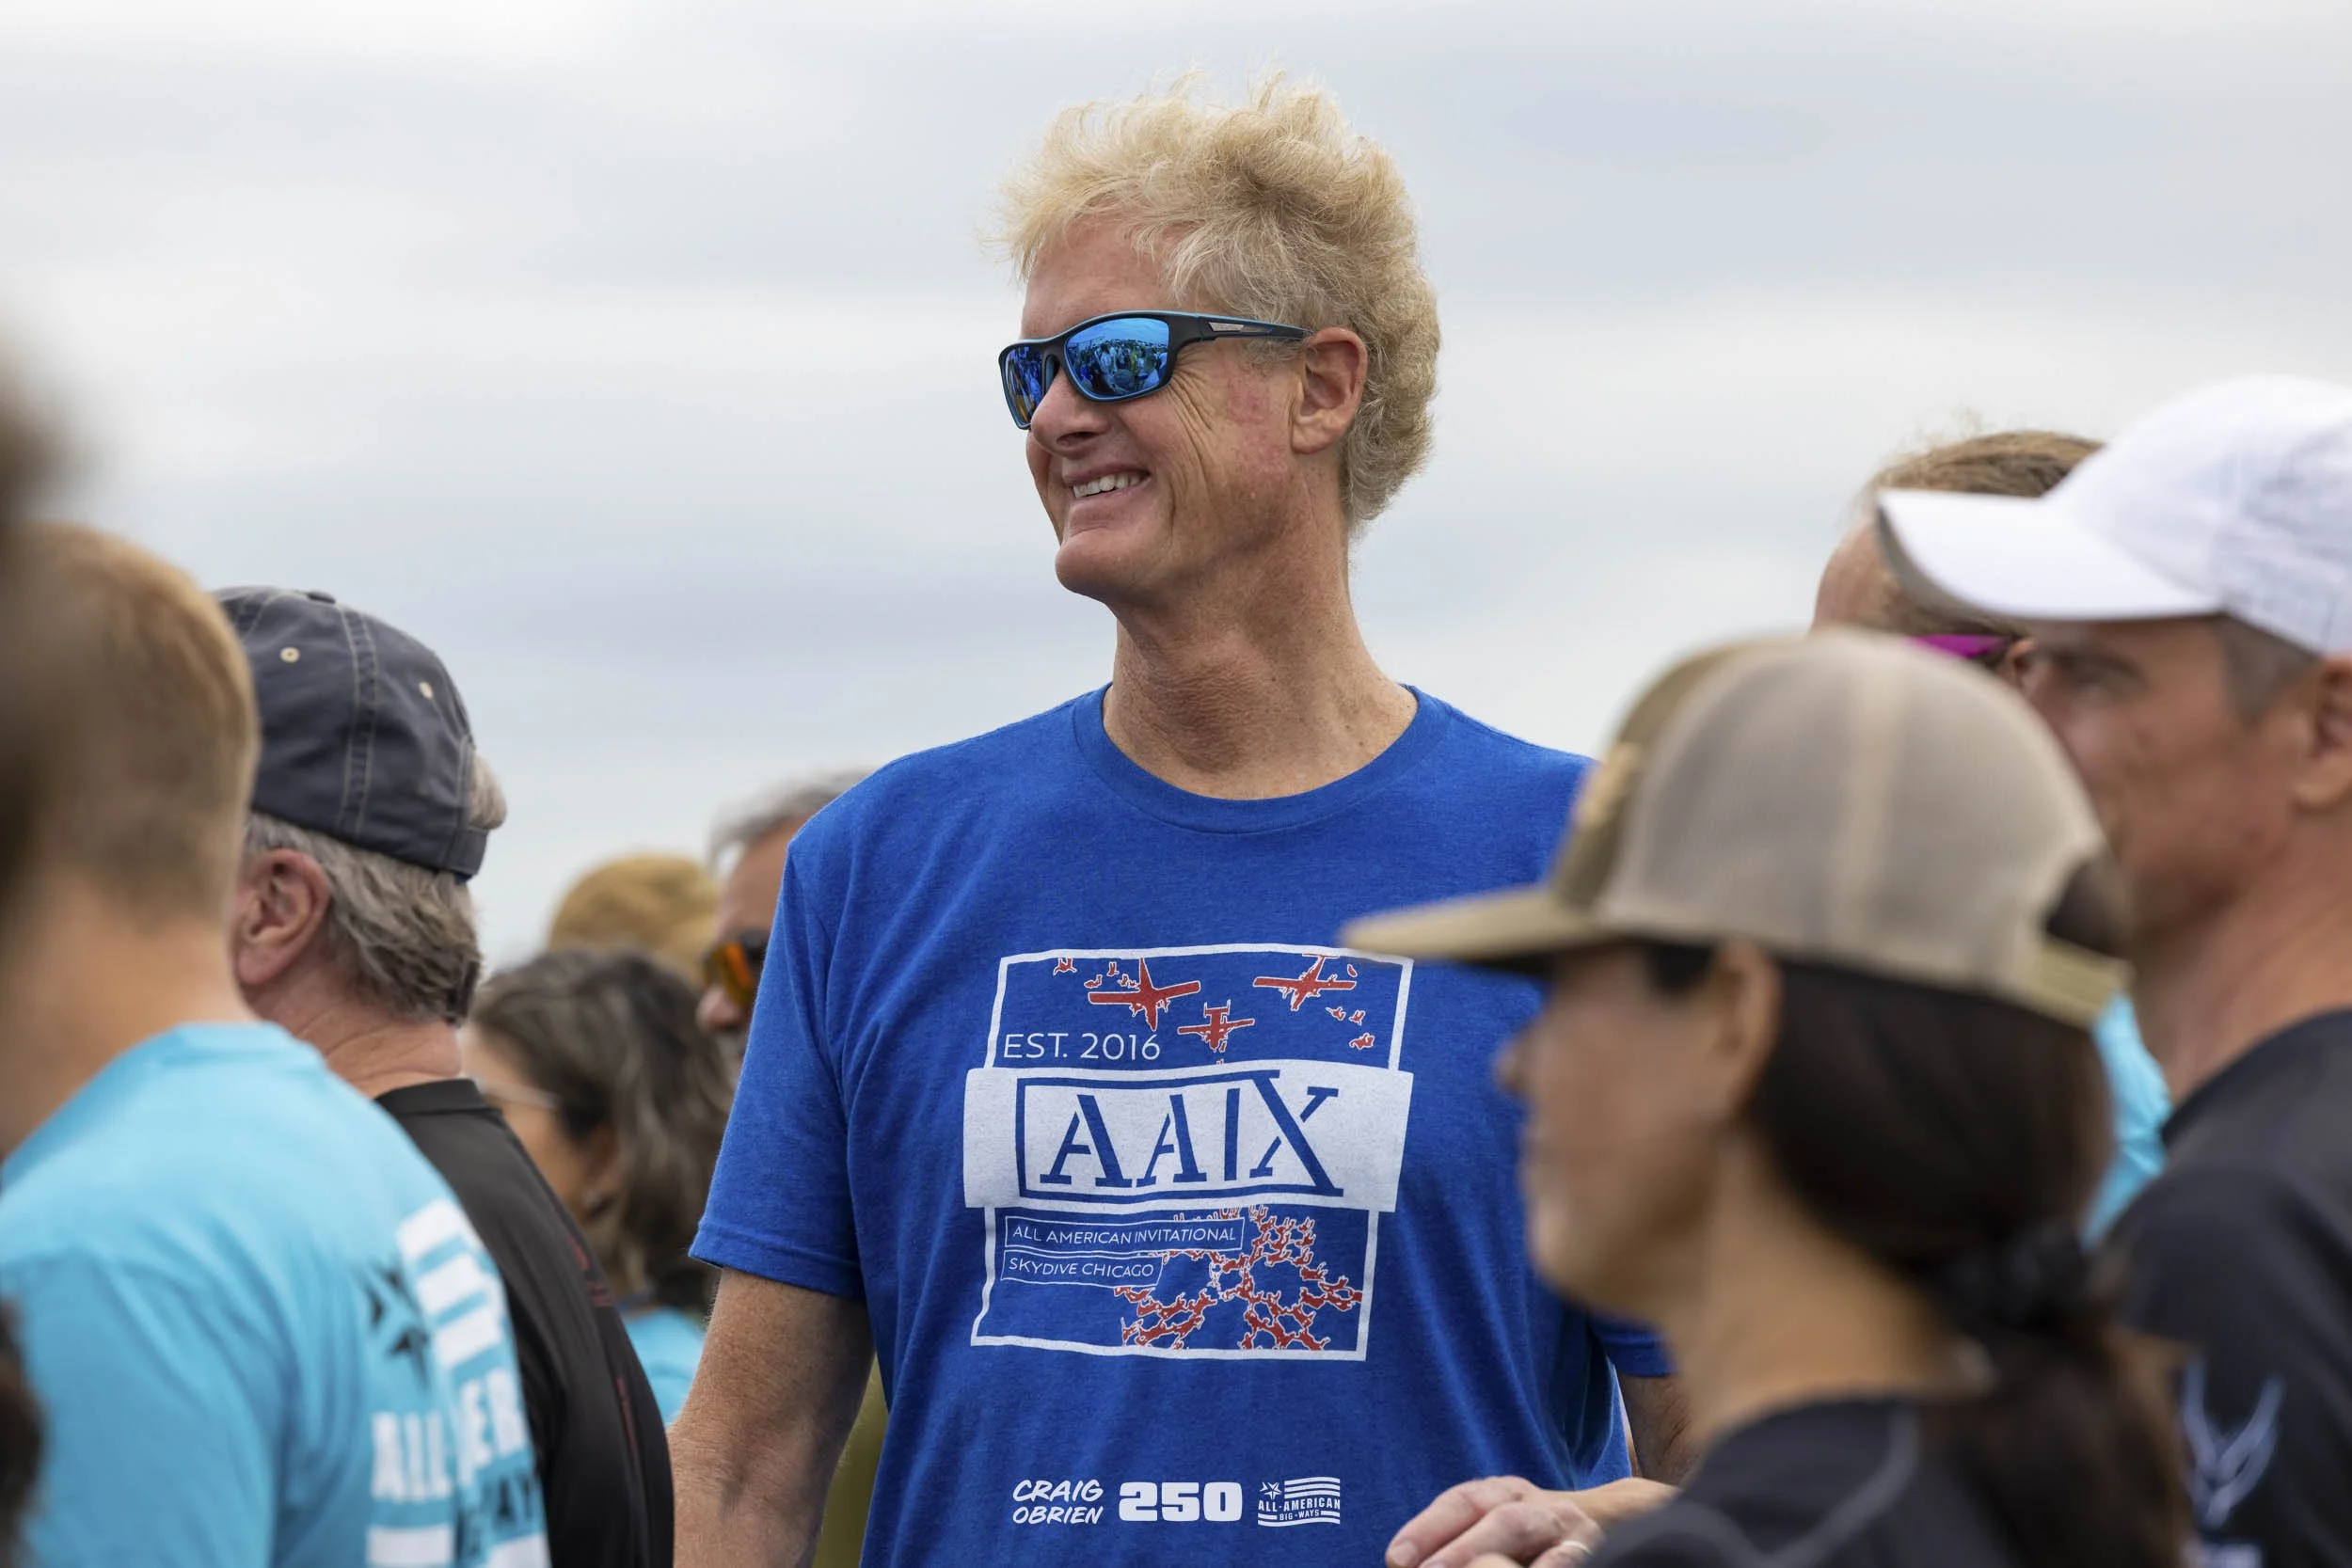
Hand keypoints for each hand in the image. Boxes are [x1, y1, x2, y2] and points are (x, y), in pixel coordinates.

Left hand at [1384, 1476, 1604, 1567]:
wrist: (1609, 1523)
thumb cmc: (1527, 1537)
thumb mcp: (1491, 1526)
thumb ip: (1452, 1542)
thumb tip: (1404, 1563)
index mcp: (1504, 1493)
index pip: (1464, 1502)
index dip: (1429, 1528)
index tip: (1397, 1557)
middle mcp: (1539, 1507)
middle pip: (1502, 1520)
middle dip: (1463, 1549)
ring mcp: (1573, 1533)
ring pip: (1542, 1542)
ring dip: (1501, 1565)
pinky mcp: (1594, 1554)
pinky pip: (1572, 1562)